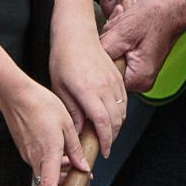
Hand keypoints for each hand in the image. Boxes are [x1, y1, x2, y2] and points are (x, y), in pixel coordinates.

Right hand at [0, 77, 84, 185]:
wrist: (15, 94)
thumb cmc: (43, 106)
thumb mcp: (66, 125)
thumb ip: (75, 150)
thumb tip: (83, 168)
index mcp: (48, 154)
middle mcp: (35, 158)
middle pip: (49, 183)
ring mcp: (28, 154)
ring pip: (46, 172)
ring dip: (60, 176)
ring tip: (76, 172)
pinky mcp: (25, 148)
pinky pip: (41, 162)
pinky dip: (53, 164)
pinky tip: (63, 156)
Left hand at [50, 23, 126, 159]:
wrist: (76, 34)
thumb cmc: (63, 58)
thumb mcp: (60, 87)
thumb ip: (72, 110)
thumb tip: (79, 131)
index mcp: (87, 90)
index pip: (102, 123)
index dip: (105, 141)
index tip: (103, 152)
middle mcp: (104, 86)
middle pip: (116, 120)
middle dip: (112, 138)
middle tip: (104, 147)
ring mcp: (114, 80)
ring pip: (123, 111)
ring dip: (117, 126)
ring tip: (106, 135)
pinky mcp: (118, 76)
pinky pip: (125, 100)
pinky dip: (121, 113)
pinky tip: (111, 118)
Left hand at [99, 0, 185, 93]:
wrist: (174, 9)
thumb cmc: (156, 17)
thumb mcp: (123, 31)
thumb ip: (103, 50)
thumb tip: (86, 63)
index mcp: (138, 79)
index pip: (104, 78)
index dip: (101, 57)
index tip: (108, 40)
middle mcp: (141, 81)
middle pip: (108, 68)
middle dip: (108, 46)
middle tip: (118, 30)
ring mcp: (141, 73)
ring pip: (113, 59)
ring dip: (114, 40)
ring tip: (124, 27)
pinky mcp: (140, 63)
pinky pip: (121, 54)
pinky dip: (120, 40)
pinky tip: (126, 29)